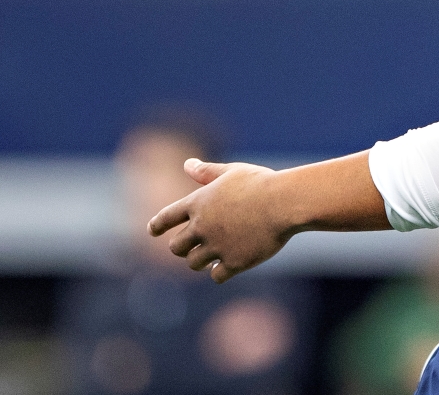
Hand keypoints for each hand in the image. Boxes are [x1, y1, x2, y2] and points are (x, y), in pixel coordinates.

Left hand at [148, 159, 294, 282]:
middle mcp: (201, 227)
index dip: (157, 226)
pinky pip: (216, 276)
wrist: (285, 203)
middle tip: (193, 246)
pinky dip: (220, 272)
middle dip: (183, 247)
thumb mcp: (233, 172)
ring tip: (211, 258)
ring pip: (193, 263)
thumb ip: (208, 172)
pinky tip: (228, 266)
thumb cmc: (262, 184)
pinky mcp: (234, 262)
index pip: (165, 218)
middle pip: (176, 247)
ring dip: (201, 261)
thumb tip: (187, 163)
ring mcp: (216, 246)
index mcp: (198, 203)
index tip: (153, 231)